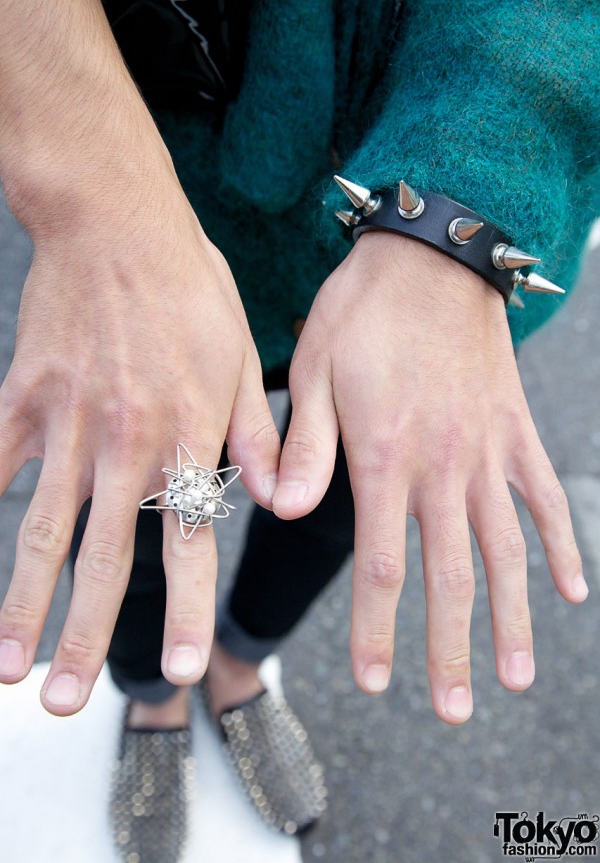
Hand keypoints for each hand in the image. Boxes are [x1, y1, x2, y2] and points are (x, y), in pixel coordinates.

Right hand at [0, 176, 279, 714]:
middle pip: (106, 557)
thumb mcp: (243, 355)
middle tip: (67, 703)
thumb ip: (258, 435)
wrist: (117, 220)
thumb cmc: (191, 288)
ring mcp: (69, 422)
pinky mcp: (24, 397)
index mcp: (190, 434)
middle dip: (87, 637)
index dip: (189, 611)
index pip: (191, 541)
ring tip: (5, 668)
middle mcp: (128, 441)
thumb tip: (280, 502)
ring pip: (42, 529)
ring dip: (21, 603)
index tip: (187, 672)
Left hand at [273, 231, 586, 722]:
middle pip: (448, 578)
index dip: (376, 631)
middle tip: (449, 710)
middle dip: (447, 650)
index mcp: (384, 458)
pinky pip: (545, 497)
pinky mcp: (516, 430)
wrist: (432, 255)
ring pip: (505, 552)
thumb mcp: (313, 369)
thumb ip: (303, 446)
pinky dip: (563, 545)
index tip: (376, 683)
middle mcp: (442, 467)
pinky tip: (576, 590)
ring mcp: (488, 452)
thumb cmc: (362, 310)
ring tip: (515, 678)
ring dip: (511, 619)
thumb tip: (282, 510)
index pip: (379, 567)